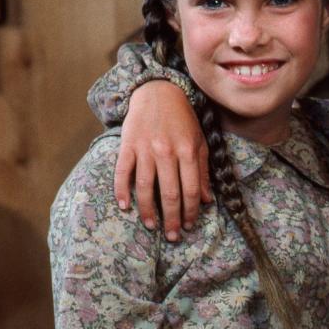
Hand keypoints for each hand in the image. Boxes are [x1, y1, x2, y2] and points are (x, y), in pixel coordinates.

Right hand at [114, 80, 210, 239]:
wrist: (158, 92)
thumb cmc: (182, 119)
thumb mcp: (199, 141)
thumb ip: (202, 170)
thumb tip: (206, 199)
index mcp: (187, 151)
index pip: (191, 189)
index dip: (190, 211)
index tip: (188, 226)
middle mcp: (167, 152)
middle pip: (170, 193)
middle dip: (172, 218)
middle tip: (172, 236)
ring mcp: (145, 149)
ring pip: (145, 187)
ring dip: (148, 210)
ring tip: (152, 225)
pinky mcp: (127, 146)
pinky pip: (123, 172)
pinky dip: (122, 191)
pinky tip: (124, 207)